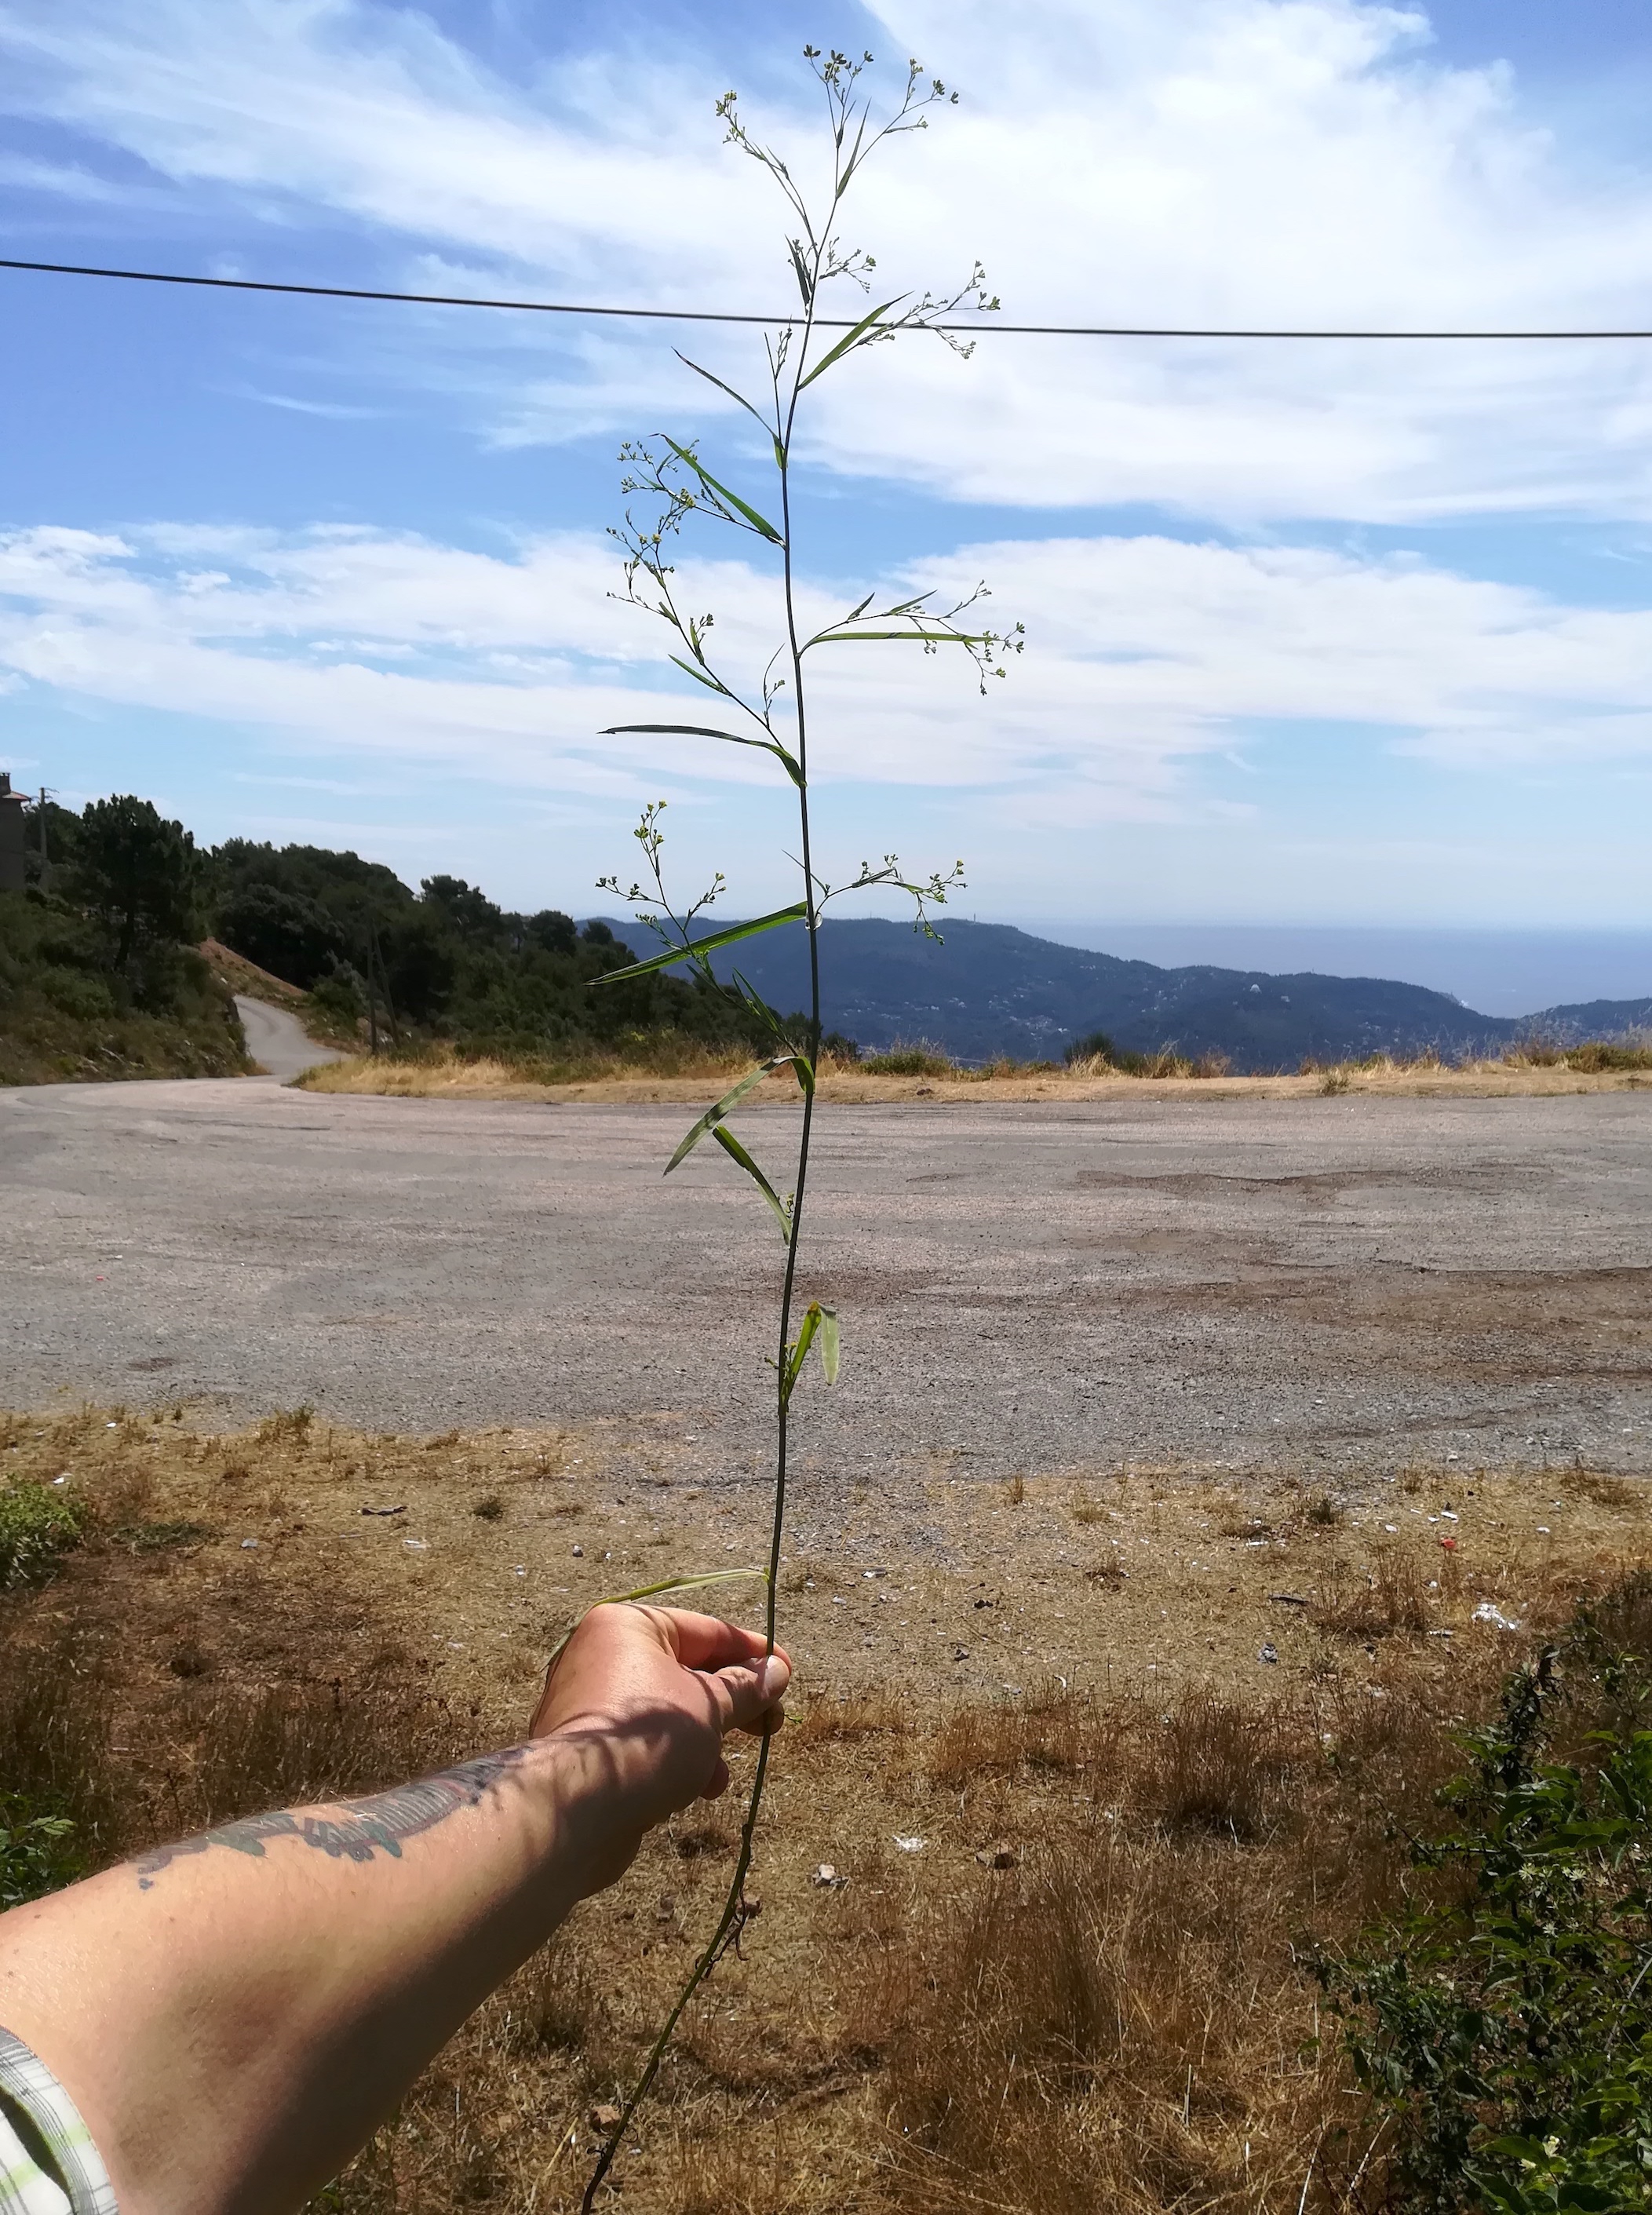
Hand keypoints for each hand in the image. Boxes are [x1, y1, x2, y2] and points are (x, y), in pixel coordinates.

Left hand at [530, 1606, 790, 1891]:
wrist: (574, 1810)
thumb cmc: (646, 1741)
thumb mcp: (710, 1708)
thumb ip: (745, 1688)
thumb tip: (776, 1671)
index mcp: (627, 1627)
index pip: (704, 1631)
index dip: (751, 1653)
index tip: (787, 1672)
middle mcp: (602, 1656)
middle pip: (686, 1673)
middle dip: (732, 1704)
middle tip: (772, 1724)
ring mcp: (591, 1705)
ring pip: (668, 1713)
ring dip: (707, 1739)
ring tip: (726, 1772)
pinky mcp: (588, 1750)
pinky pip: (645, 1744)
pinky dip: (676, 1760)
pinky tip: (700, 1788)